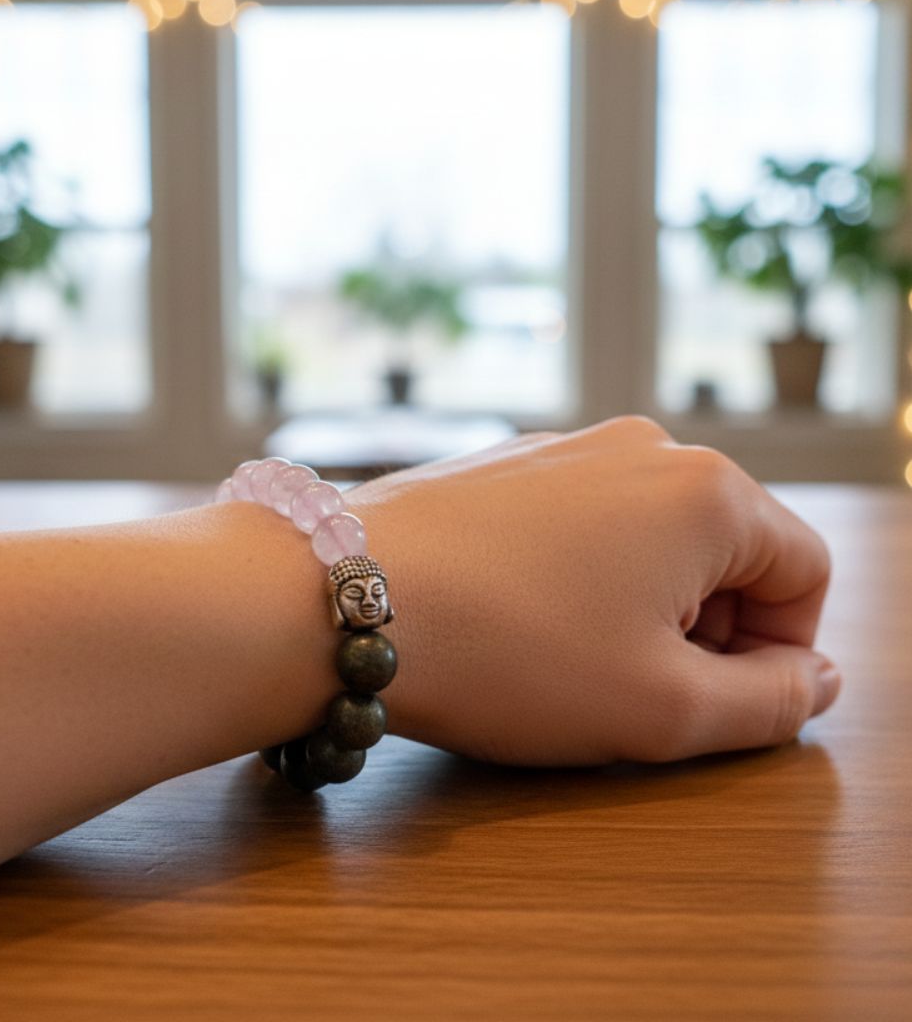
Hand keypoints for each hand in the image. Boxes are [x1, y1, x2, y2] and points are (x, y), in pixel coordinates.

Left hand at [349, 417, 836, 765]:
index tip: (716, 704)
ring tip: (566, 659)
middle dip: (704, 630)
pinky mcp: (505, 464)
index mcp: (706, 491)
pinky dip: (576, 579)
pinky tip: (518, 620)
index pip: (805, 571)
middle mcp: (642, 447)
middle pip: (726, 550)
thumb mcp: (662, 709)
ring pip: (647, 540)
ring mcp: (565, 447)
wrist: (341, 596)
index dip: (779, 654)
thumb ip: (769, 703)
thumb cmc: (509, 653)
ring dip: (635, 609)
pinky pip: (579, 526)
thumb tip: (814, 678)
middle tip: (635, 690)